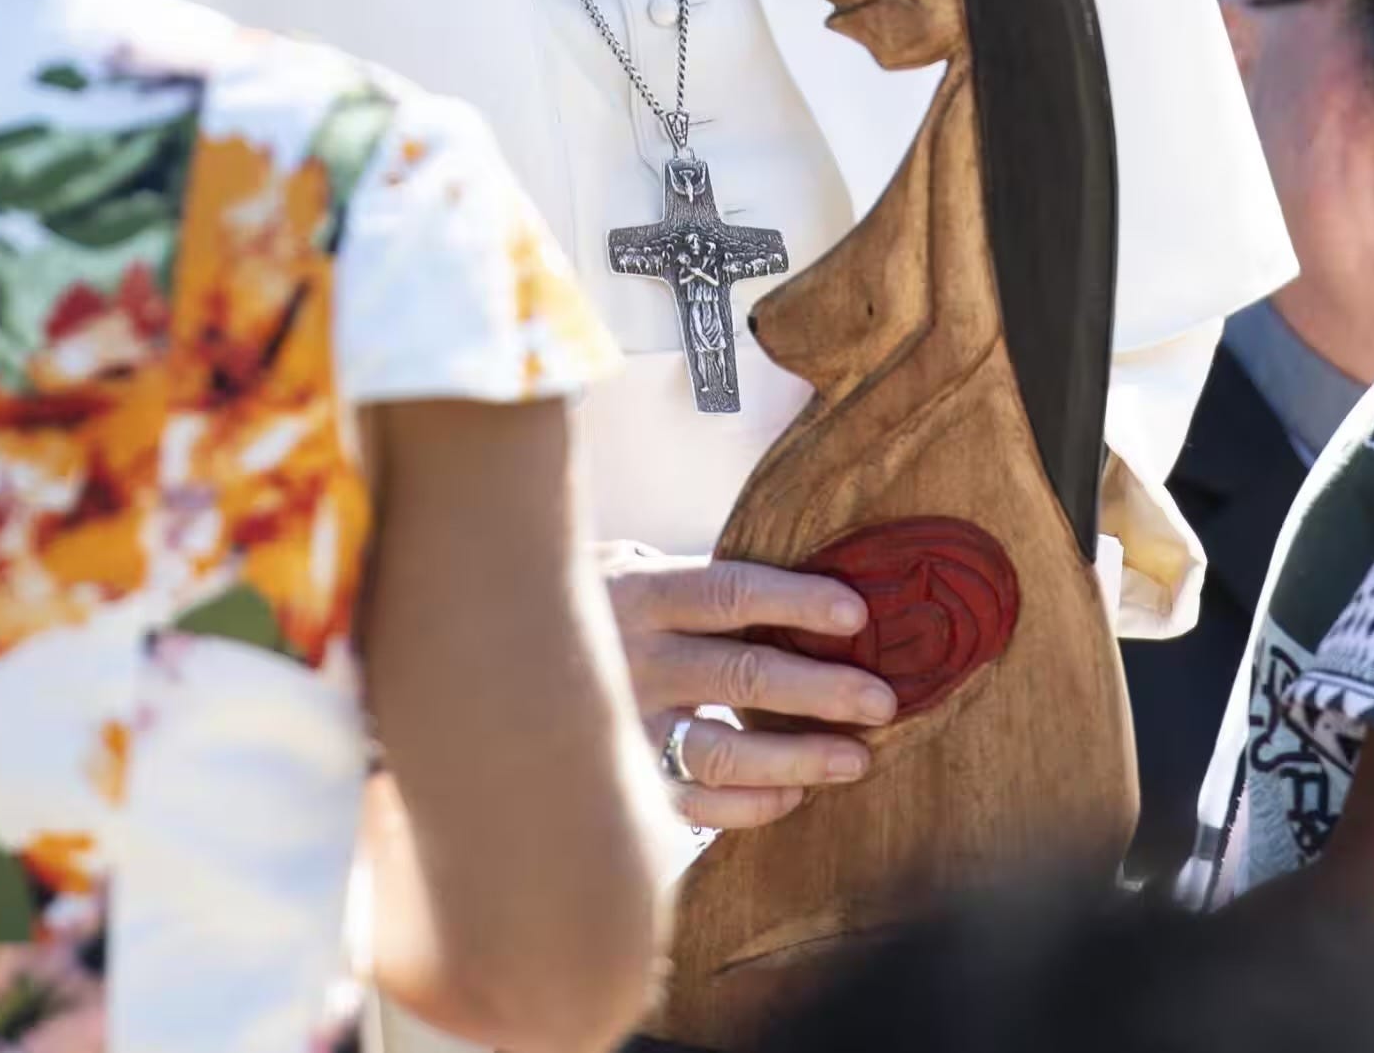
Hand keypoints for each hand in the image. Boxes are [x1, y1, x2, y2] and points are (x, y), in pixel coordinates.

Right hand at [599, 546, 897, 830]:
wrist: (489, 663)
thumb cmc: (586, 605)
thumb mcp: (625, 568)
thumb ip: (691, 578)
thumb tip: (796, 587)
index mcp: (638, 591)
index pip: (730, 591)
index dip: (797, 602)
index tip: (858, 615)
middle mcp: (631, 658)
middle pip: (741, 674)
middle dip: (822, 689)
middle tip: (884, 701)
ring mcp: (621, 726)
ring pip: (722, 752)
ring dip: (798, 758)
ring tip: (857, 760)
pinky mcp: (619, 777)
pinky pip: (693, 804)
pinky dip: (749, 805)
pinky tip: (794, 795)